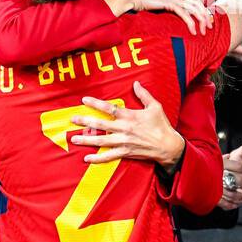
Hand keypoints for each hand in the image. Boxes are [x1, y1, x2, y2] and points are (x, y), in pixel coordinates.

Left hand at [68, 81, 184, 169]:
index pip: (110, 108)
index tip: (84, 100)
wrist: (169, 146)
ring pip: (102, 141)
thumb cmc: (162, 125)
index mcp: (130, 116)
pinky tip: (87, 158)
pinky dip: (97, 158)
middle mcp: (125, 129)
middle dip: (85, 121)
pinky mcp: (125, 152)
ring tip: (74, 139)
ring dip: (87, 140)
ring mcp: (124, 142)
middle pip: (101, 125)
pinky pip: (109, 156)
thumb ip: (144, 95)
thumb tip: (136, 83)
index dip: (96, 104)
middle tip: (73, 119)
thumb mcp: (155, 107)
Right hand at [104, 0, 213, 34]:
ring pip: (194, 9)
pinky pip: (184, 13)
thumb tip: (167, 21)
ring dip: (201, 21)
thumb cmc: (140, 4)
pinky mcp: (169, 2)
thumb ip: (164, 11)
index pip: (195, 1)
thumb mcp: (156, 8)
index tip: (207, 21)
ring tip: (203, 32)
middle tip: (210, 28)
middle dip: (206, 16)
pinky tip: (193, 31)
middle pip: (198, 4)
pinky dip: (191, 23)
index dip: (203, 10)